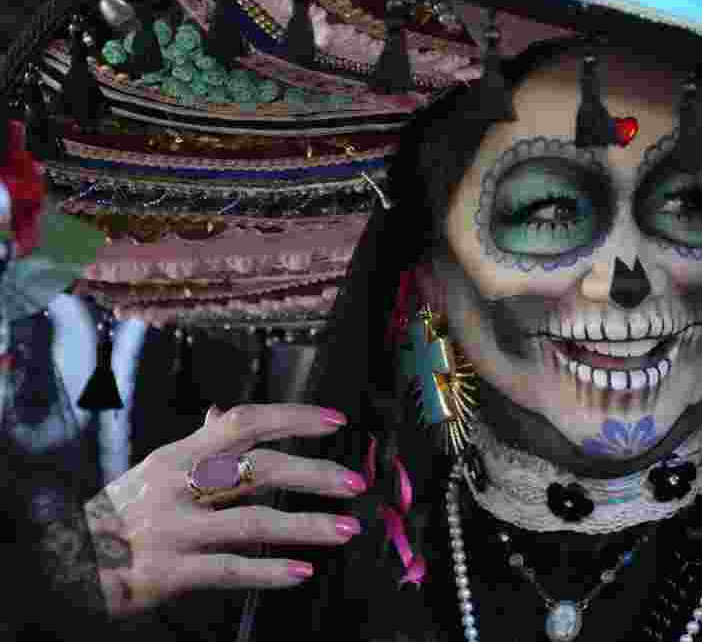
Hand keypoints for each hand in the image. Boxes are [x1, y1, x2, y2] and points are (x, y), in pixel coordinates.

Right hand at [83, 404, 364, 616]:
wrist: (63, 560)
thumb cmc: (119, 512)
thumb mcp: (153, 470)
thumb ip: (196, 444)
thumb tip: (221, 411)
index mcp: (178, 456)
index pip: (243, 423)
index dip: (292, 418)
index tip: (335, 421)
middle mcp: (177, 487)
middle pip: (258, 470)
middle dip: (314, 474)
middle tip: (355, 483)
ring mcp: (173, 530)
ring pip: (252, 521)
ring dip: (305, 526)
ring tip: (345, 529)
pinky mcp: (167, 573)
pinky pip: (227, 570)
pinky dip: (267, 571)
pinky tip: (301, 573)